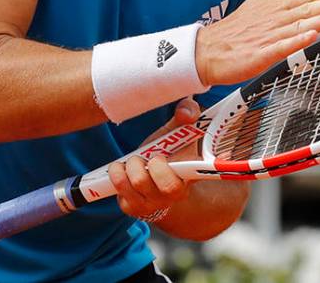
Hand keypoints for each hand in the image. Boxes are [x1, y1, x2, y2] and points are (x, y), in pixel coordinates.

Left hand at [109, 97, 200, 220]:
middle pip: (167, 185)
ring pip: (138, 185)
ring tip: (133, 160)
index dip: (195, 167)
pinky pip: (120, 193)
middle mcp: (176, 194)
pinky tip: (123, 170)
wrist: (155, 178)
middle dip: (151, 163)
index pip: (202, 173)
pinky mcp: (134, 208)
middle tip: (146, 157)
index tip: (161, 158)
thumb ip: (186, 113)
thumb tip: (186, 111)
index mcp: (192, 173)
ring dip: (130, 166)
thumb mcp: (178, 130)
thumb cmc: (170, 151)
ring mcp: (154, 204)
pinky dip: (117, 176)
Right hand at [195, 0, 319, 85]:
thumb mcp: (258, 3)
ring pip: (298, 26)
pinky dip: (297, 41)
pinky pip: (282, 48)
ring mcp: (268, 36)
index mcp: (274, 7)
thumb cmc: (233, 31)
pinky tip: (311, 37)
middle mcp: (273, 19)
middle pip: (306, 9)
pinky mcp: (260, 54)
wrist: (205, 51)